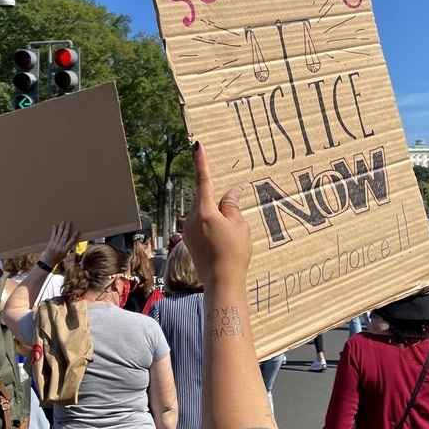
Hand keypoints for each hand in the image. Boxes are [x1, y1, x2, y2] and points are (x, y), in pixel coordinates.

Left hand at [40, 222, 80, 268]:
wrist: (47, 263)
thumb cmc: (57, 260)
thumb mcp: (64, 255)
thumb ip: (67, 247)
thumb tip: (71, 241)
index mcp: (65, 250)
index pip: (71, 241)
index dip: (75, 235)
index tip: (78, 230)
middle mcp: (60, 247)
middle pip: (65, 236)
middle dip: (67, 228)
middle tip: (69, 222)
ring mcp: (54, 245)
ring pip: (59, 234)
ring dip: (61, 228)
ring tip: (63, 222)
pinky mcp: (50, 244)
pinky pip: (52, 236)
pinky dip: (54, 231)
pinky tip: (54, 226)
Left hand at [184, 141, 250, 285]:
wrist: (222, 282)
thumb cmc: (234, 253)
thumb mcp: (239, 226)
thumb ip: (232, 206)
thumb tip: (230, 193)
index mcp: (204, 211)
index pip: (203, 180)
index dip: (202, 162)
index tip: (197, 146)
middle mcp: (191, 219)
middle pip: (206, 200)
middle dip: (221, 205)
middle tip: (235, 224)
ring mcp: (188, 230)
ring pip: (205, 213)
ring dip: (218, 218)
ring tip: (231, 239)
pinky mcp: (189, 240)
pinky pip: (202, 225)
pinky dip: (213, 227)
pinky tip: (223, 243)